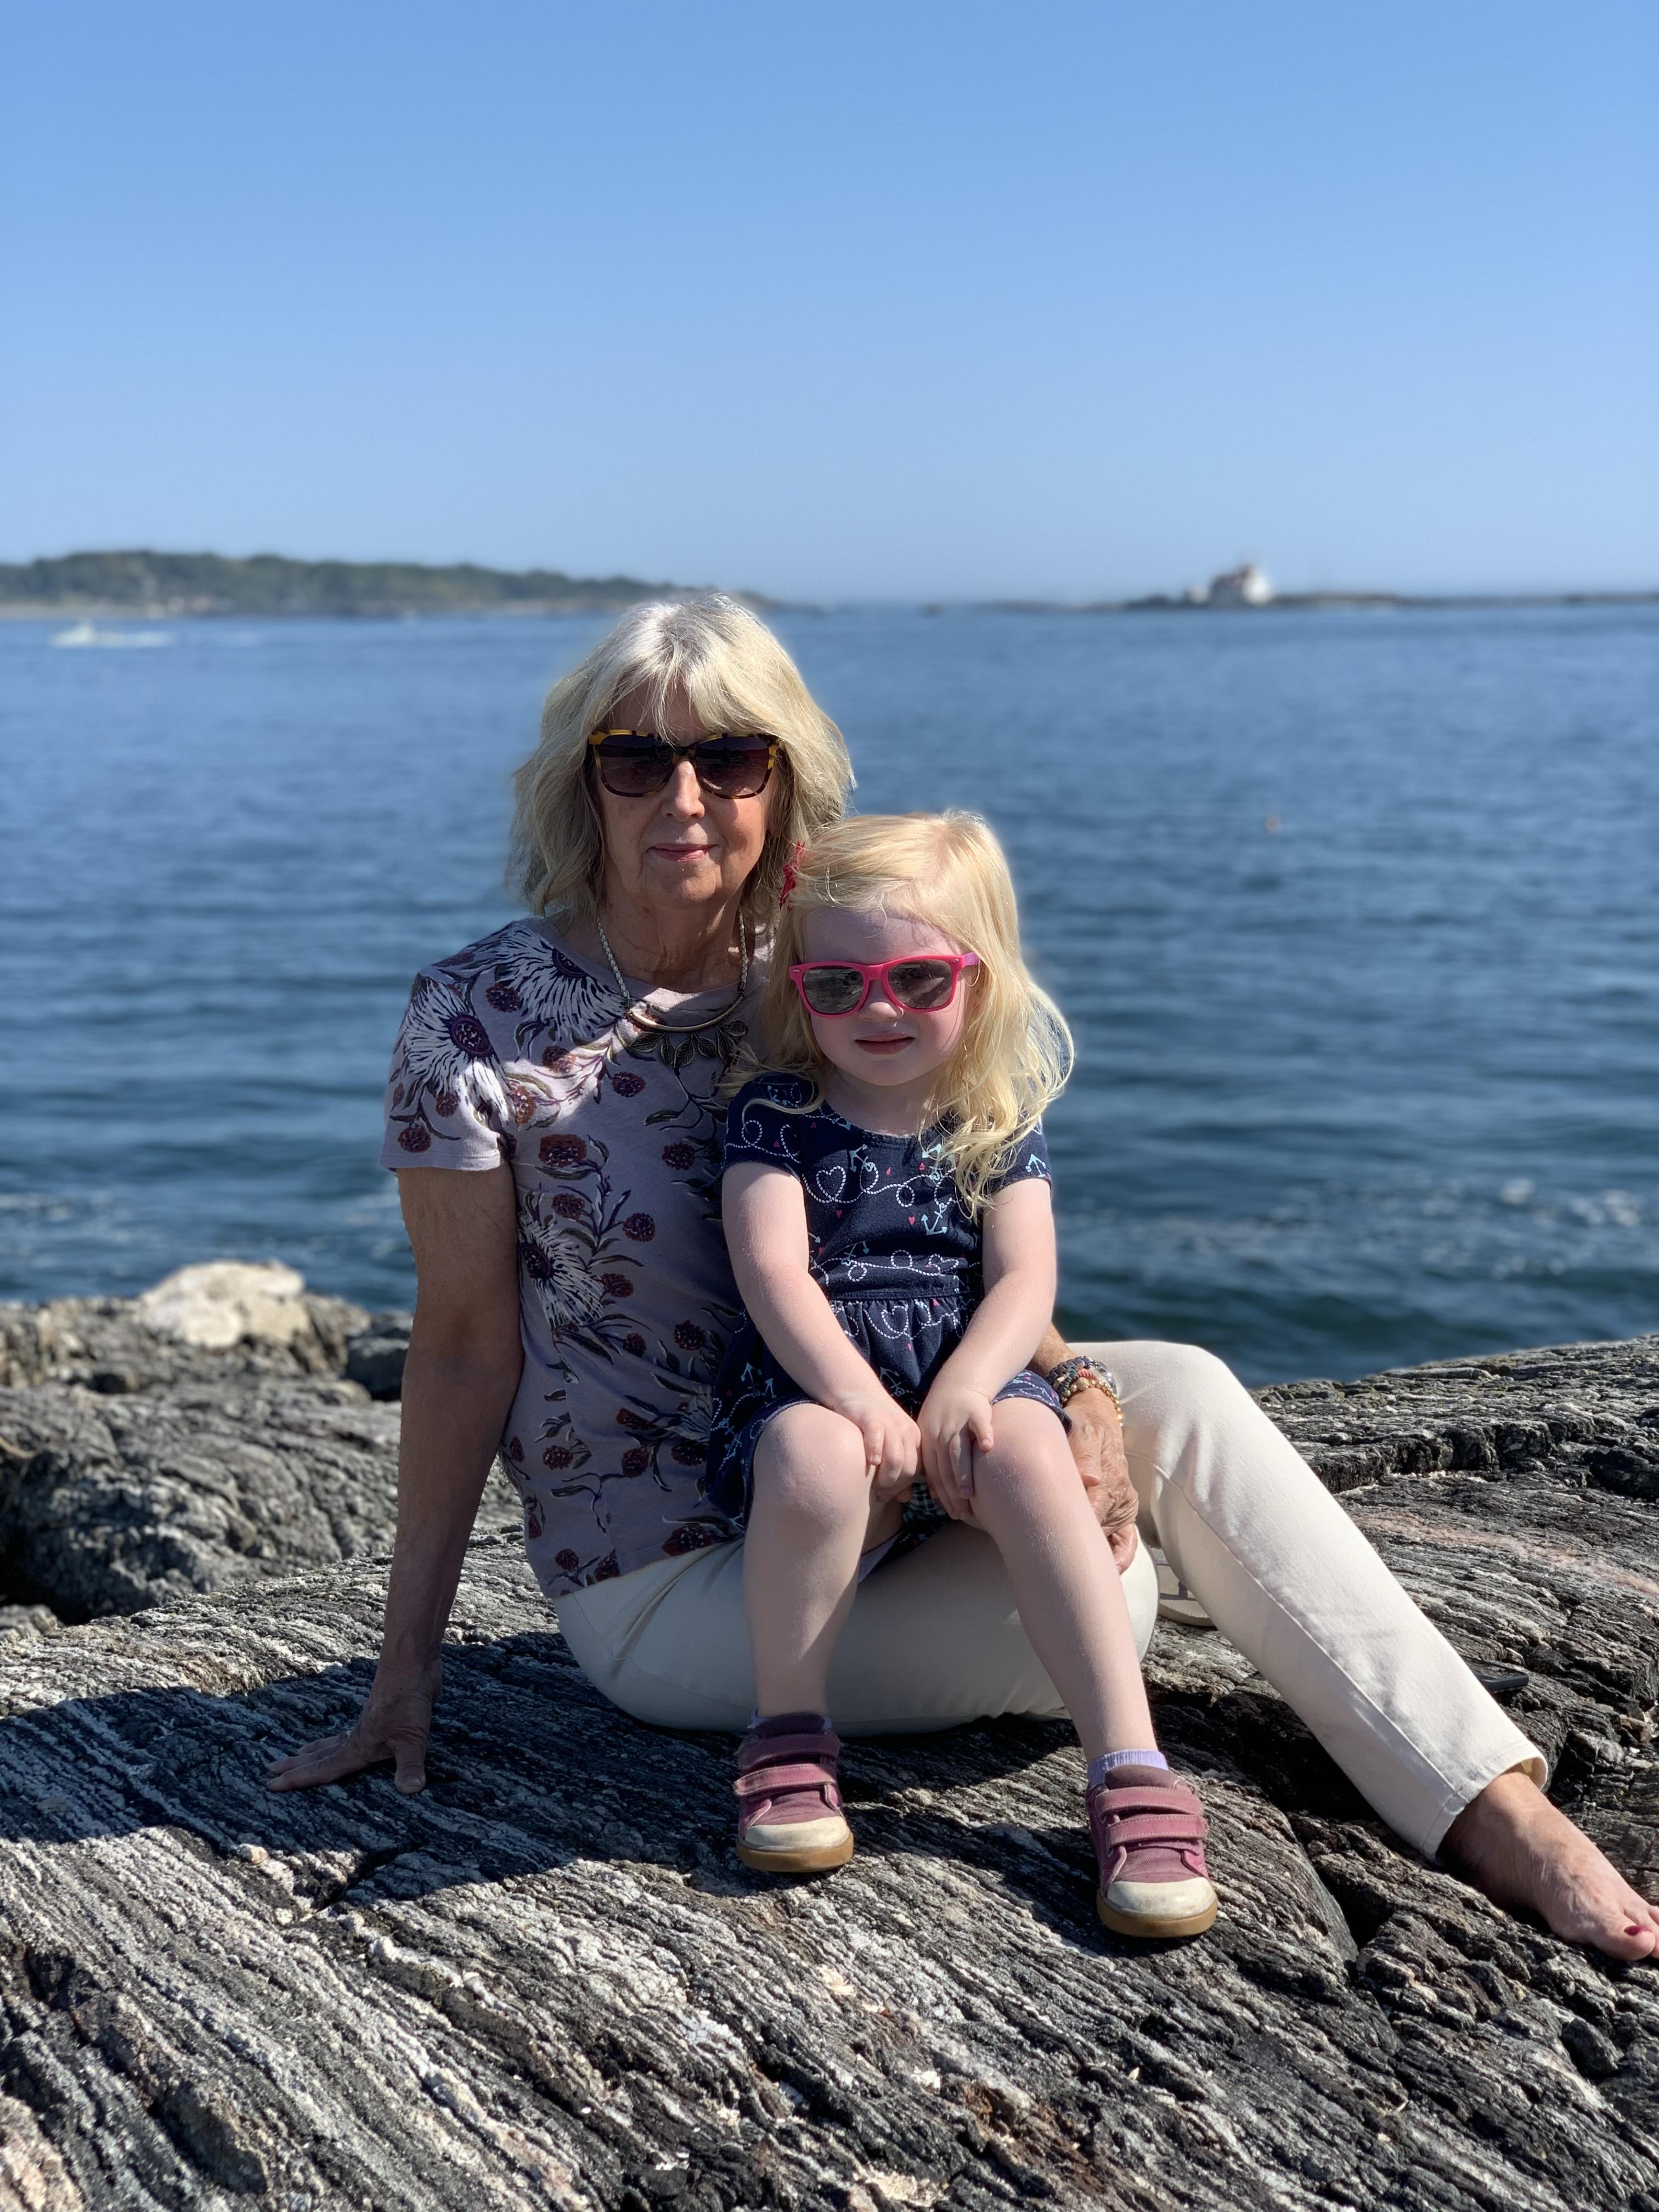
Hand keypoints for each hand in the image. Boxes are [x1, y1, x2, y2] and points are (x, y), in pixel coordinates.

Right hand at [265, 1656, 441, 1796]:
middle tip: (271, 1770)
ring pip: (333, 1743)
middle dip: (297, 1766)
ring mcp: (368, 1725)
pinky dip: (339, 1740)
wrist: (412, 1665)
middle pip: (321, 1756)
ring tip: (299, 1755)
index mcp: (358, 1747)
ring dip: (315, 1751)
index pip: (322, 1769)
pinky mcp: (381, 1715)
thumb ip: (410, 1766)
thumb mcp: (412, 1739)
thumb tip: (410, 1791)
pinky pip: (350, 1734)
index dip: (297, 1779)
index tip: (270, 1784)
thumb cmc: (409, 1700)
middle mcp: (357, 1738)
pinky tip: (346, 1738)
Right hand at [832, 1388, 920, 1495]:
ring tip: (870, 1484)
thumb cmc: (874, 1425)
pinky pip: (878, 1438)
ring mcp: (890, 1424)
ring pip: (896, 1459)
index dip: (901, 1488)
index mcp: (915, 1440)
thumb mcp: (891, 1446)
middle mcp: (907, 1432)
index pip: (916, 1472)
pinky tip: (869, 1462)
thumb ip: (900, 1470)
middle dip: (892, 1486)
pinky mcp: (872, 1418)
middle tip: (876, 1493)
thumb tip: (905, 1498)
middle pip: (908, 1469)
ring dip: (883, 1477)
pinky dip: (874, 1452)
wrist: (857, 1393)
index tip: (885, 1496)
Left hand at [918, 1382, 995, 1521]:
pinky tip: (988, 1448)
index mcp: (929, 1441)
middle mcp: (940, 1433)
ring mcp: (958, 1422)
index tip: (952, 1513)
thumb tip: (935, 1496)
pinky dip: (984, 1434)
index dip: (943, 1494)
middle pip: (945, 1467)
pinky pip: (980, 1424)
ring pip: (959, 1450)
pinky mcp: (975, 1410)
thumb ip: (933, 1464)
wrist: (959, 1383)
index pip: (934, 1472)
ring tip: (968, 1494)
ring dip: (963, 1472)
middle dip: (953, 1493)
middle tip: (961, 1513)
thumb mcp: (932, 1437)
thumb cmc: (945, 1416)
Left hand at [1065, 1384, 1139, 1572]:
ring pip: (1113, 1543)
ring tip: (1076, 1581)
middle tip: (1058, 1574)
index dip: (1075, 1539)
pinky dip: (1116, 1558)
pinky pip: (1125, 1542)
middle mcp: (1121, 1499)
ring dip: (1099, 1560)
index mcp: (1110, 1483)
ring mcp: (1123, 1507)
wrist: (1098, 1416)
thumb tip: (1089, 1479)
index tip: (1057, 1554)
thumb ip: (1085, 1456)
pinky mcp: (1121, 1511)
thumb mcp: (1083, 1433)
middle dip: (1083, 1555)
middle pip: (1101, 1537)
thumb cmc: (1085, 1425)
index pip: (1093, 1519)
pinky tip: (1102, 1572)